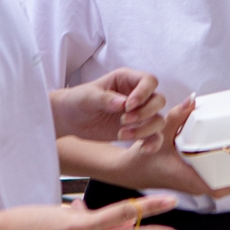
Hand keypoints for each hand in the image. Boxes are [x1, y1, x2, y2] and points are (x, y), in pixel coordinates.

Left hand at [51, 69, 166, 148]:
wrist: (70, 119)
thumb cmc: (78, 100)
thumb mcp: (88, 96)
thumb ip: (105, 98)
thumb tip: (122, 104)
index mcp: (127, 80)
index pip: (149, 81)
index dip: (144, 93)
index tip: (128, 106)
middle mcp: (138, 96)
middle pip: (159, 100)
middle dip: (145, 112)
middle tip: (124, 120)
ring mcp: (139, 114)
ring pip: (158, 120)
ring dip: (145, 129)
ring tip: (122, 134)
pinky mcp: (137, 130)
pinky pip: (154, 137)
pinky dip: (153, 143)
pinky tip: (143, 149)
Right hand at [117, 99, 229, 199]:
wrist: (128, 171)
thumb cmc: (142, 157)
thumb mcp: (160, 133)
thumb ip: (177, 116)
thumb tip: (192, 100)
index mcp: (188, 178)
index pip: (218, 188)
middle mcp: (193, 185)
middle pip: (225, 188)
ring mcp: (192, 185)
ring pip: (220, 186)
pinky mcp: (190, 181)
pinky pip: (212, 182)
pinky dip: (225, 177)